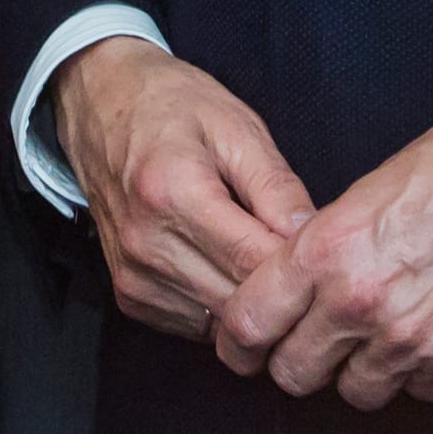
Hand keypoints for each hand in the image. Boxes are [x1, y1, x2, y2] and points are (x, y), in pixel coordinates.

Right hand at [51, 37, 314, 339]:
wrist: (102, 106)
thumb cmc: (172, 106)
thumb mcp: (236, 126)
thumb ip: (276, 187)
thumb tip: (313, 239)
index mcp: (174, 195)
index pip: (254, 262)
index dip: (302, 267)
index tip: (330, 258)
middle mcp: (146, 245)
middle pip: (239, 303)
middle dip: (284, 292)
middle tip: (312, 268)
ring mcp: (134, 277)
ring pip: (220, 326)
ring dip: (254, 306)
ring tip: (269, 264)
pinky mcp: (130, 297)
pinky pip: (196, 327)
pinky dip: (224, 309)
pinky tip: (233, 272)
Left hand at [211, 85, 432, 408]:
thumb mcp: (369, 188)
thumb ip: (326, 241)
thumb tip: (297, 278)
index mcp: (328, 251)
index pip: (249, 323)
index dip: (238, 340)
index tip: (242, 344)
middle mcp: (361, 304)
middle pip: (293, 374)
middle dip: (298, 361)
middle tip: (312, 343)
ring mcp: (412, 341)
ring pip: (355, 393)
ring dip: (360, 370)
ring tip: (380, 332)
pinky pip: (417, 393)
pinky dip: (417, 372)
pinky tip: (430, 330)